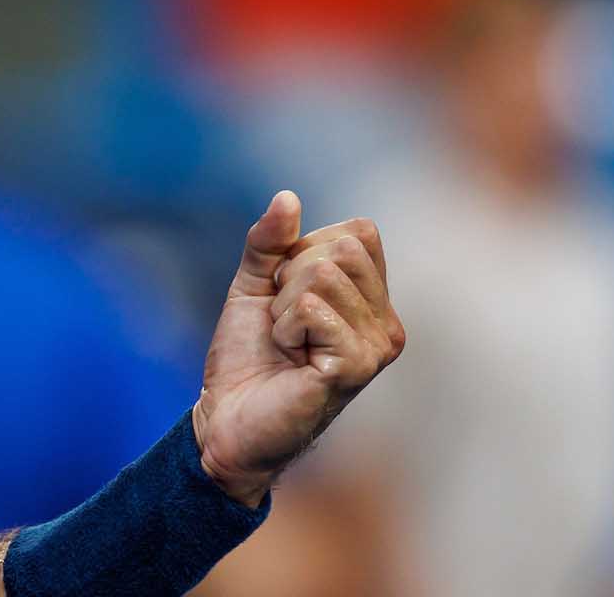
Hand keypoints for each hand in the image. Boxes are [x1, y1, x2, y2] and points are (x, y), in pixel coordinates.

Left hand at [192, 191, 404, 506]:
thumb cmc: (246, 356)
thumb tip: (288, 196)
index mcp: (371, 298)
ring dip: (284, 307)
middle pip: (342, 247)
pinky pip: (313, 308)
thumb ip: (269, 241)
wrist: (226, 417)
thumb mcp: (252, 284)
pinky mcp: (357, 366)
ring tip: (288, 344)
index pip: (356, 232)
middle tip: (284, 322)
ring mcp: (378, 345)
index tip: (285, 296)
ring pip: (324, 274)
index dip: (303, 252)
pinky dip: (285, 327)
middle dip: (291, 277)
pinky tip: (291, 359)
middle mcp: (387, 321)